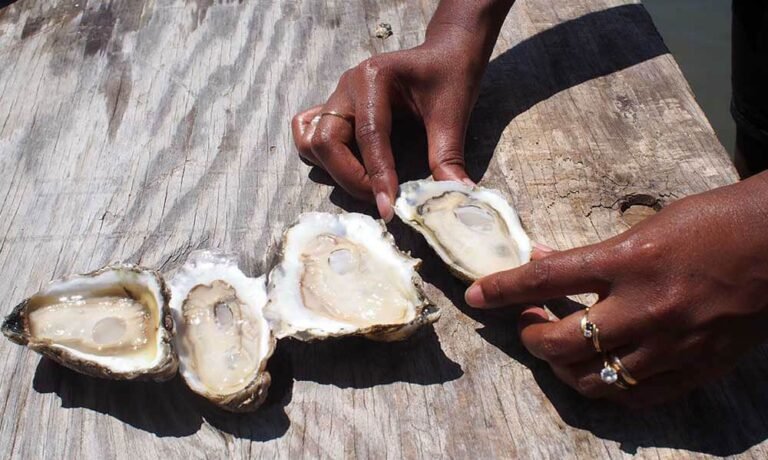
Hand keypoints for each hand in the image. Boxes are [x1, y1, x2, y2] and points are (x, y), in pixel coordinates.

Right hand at [291, 0, 514, 219]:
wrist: (446, 54)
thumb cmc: (450, 76)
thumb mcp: (453, 114)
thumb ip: (447, 155)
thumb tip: (456, 194)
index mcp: (374, 78)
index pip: (369, 135)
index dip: (377, 176)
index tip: (388, 208)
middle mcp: (347, 87)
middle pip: (326, 141)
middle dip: (350, 178)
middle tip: (381, 198)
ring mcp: (337, 98)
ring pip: (312, 142)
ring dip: (335, 171)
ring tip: (368, 185)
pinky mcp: (336, 110)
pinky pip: (309, 135)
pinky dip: (322, 157)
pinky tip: (347, 167)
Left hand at [465, 173, 767, 406]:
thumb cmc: (715, 222)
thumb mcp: (647, 224)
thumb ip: (594, 251)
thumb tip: (544, 260)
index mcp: (630, 260)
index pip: (545, 280)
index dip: (501, 289)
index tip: (475, 295)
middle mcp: (644, 308)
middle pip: (559, 342)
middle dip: (528, 336)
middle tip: (527, 322)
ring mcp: (670, 346)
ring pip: (591, 379)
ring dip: (561, 367)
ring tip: (558, 346)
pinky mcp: (695, 370)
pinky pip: (634, 397)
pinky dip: (606, 387)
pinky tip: (600, 369)